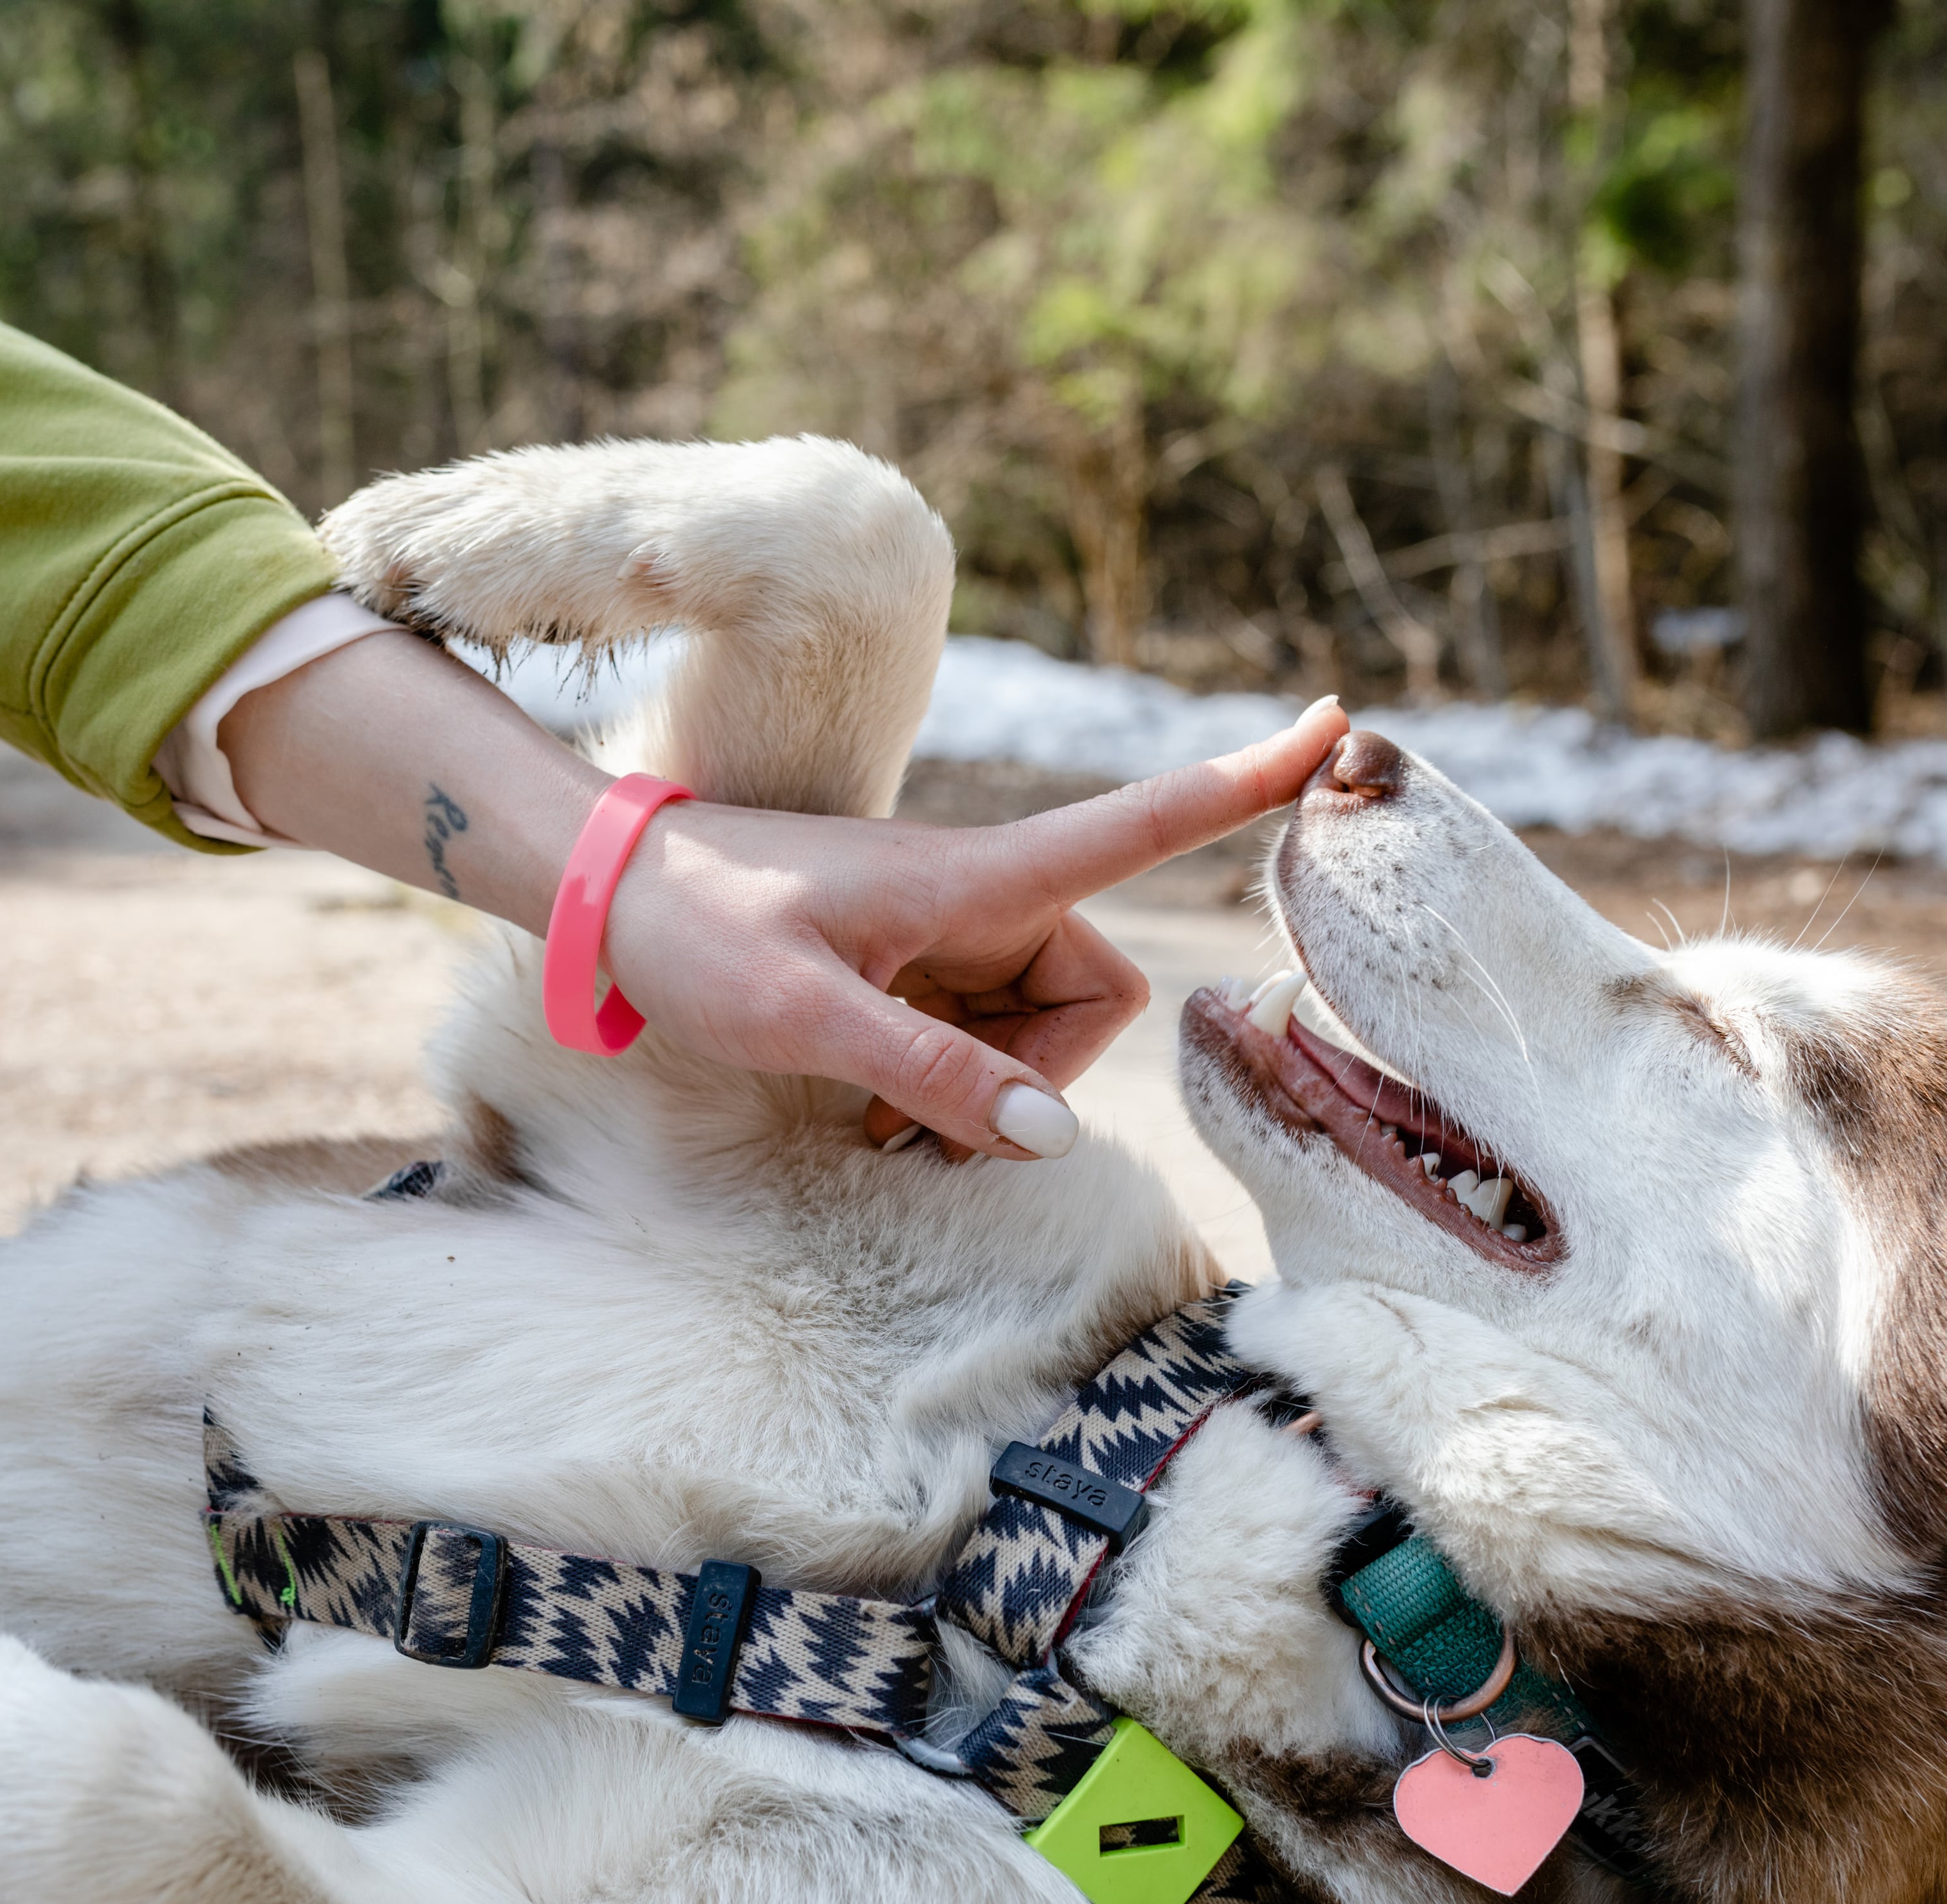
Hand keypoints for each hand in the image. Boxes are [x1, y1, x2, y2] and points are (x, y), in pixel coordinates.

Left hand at [602, 697, 1348, 1156]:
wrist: (607, 899)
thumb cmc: (693, 931)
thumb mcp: (802, 1014)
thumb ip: (927, 1075)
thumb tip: (1049, 1135)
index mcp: (976, 878)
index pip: (1140, 822)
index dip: (1244, 779)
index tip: (1339, 725)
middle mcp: (982, 899)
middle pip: (1094, 994)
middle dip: (1038, 1075)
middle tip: (925, 1128)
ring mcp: (950, 938)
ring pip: (1038, 1035)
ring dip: (980, 1096)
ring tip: (877, 1123)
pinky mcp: (916, 971)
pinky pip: (981, 1045)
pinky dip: (944, 1094)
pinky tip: (871, 1116)